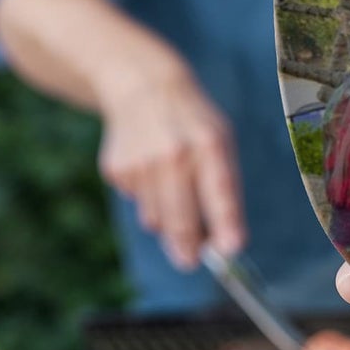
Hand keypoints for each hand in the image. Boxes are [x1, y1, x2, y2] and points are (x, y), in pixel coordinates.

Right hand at [96, 53, 244, 270]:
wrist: (145, 87)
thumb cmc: (194, 122)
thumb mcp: (220, 139)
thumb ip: (223, 184)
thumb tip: (222, 237)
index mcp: (208, 142)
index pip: (220, 189)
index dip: (226, 222)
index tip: (232, 249)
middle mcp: (174, 153)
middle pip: (182, 216)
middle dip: (188, 247)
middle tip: (191, 262)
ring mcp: (141, 163)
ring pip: (156, 218)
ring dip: (168, 221)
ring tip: (174, 191)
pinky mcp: (117, 170)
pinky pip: (137, 203)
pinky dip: (147, 198)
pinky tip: (151, 171)